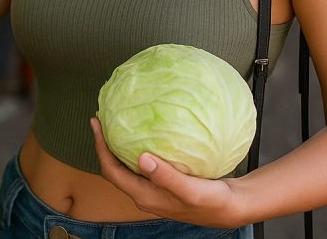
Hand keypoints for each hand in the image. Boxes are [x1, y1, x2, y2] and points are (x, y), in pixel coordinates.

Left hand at [90, 117, 243, 227]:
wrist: (230, 208)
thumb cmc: (211, 202)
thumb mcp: (190, 190)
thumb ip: (166, 176)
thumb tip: (142, 158)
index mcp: (144, 195)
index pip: (111, 171)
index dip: (100, 148)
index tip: (96, 123)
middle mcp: (145, 192)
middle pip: (115, 167)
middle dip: (105, 144)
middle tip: (102, 119)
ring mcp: (153, 187)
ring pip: (127, 164)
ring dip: (119, 145)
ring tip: (118, 123)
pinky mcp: (163, 181)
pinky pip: (143, 162)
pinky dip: (138, 146)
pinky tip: (145, 132)